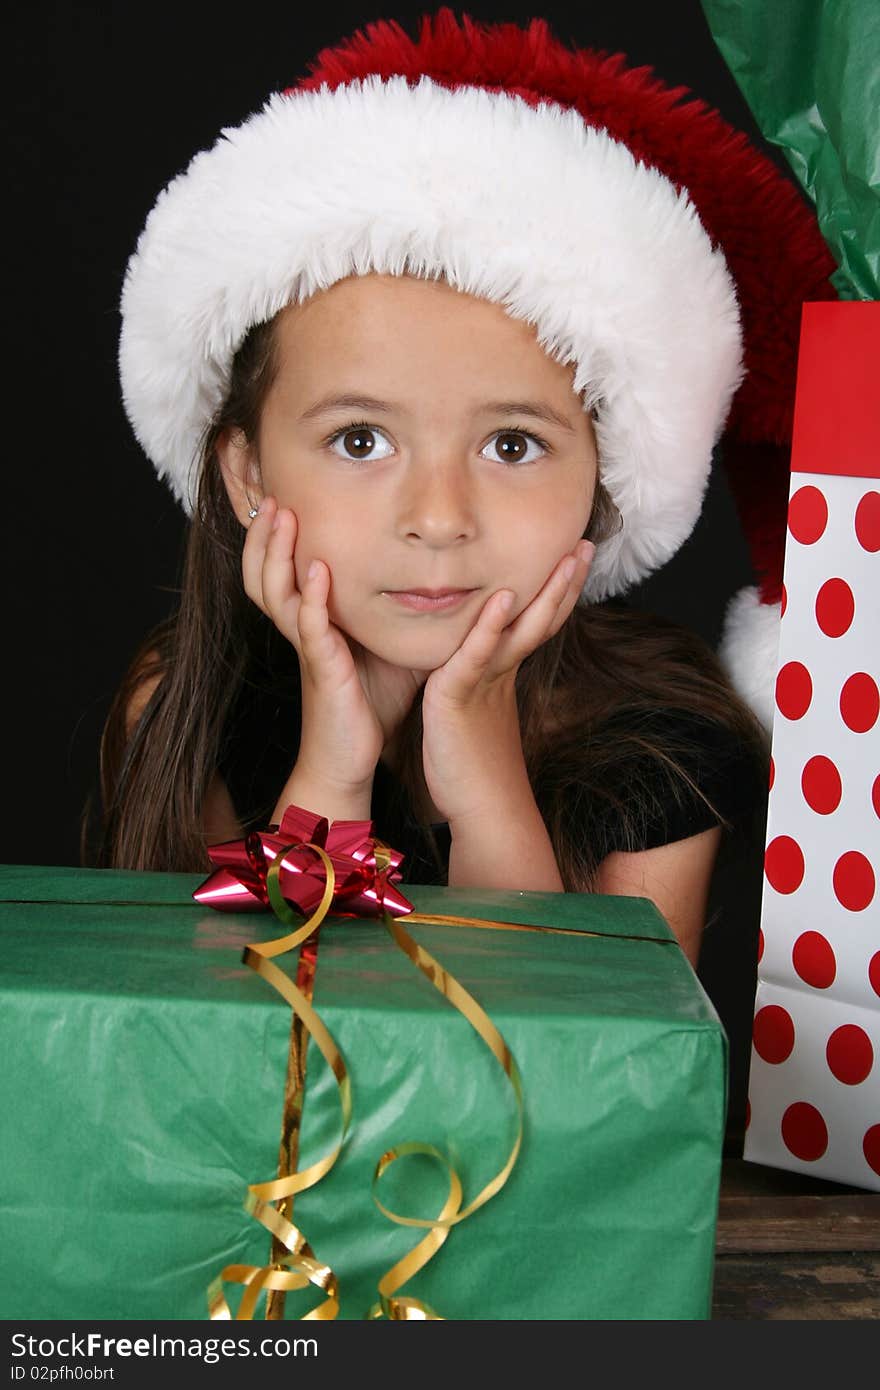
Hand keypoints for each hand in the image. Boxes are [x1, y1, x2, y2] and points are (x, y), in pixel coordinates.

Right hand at [242, 497, 422, 794]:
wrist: (349, 760)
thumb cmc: (368, 704)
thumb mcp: (380, 643)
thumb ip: (388, 609)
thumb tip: (425, 574)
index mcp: (310, 622)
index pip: (277, 569)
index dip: (272, 535)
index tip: (280, 495)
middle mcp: (300, 631)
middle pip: (261, 572)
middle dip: (263, 533)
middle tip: (270, 494)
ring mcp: (308, 649)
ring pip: (276, 593)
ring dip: (278, 553)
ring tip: (283, 517)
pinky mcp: (322, 669)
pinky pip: (310, 629)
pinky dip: (313, 598)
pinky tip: (319, 572)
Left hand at [421, 540, 594, 825]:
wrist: (482, 812)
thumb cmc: (471, 771)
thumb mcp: (473, 715)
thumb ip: (476, 686)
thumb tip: (477, 674)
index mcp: (503, 673)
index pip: (535, 622)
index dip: (557, 591)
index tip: (574, 556)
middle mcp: (502, 672)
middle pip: (542, 617)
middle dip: (565, 581)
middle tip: (586, 544)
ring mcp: (486, 682)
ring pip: (522, 628)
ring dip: (546, 592)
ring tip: (568, 557)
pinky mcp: (461, 694)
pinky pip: (477, 654)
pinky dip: (490, 625)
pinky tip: (505, 596)